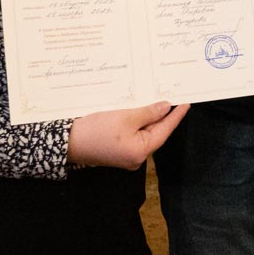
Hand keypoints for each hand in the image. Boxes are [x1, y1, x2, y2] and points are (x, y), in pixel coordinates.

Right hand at [67, 102, 188, 168]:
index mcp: (141, 152)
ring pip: (144, 133)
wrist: (67, 142)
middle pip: (155, 133)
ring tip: (159, 100)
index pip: (165, 130)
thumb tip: (166, 107)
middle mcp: (136, 157)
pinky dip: (138, 122)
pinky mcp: (118, 150)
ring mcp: (126, 155)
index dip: (175, 116)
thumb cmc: (96, 131)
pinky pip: (134, 134)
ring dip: (149, 117)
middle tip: (173, 97)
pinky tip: (141, 110)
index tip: (186, 103)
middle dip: (162, 115)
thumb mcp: (125, 117)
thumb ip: (148, 113)